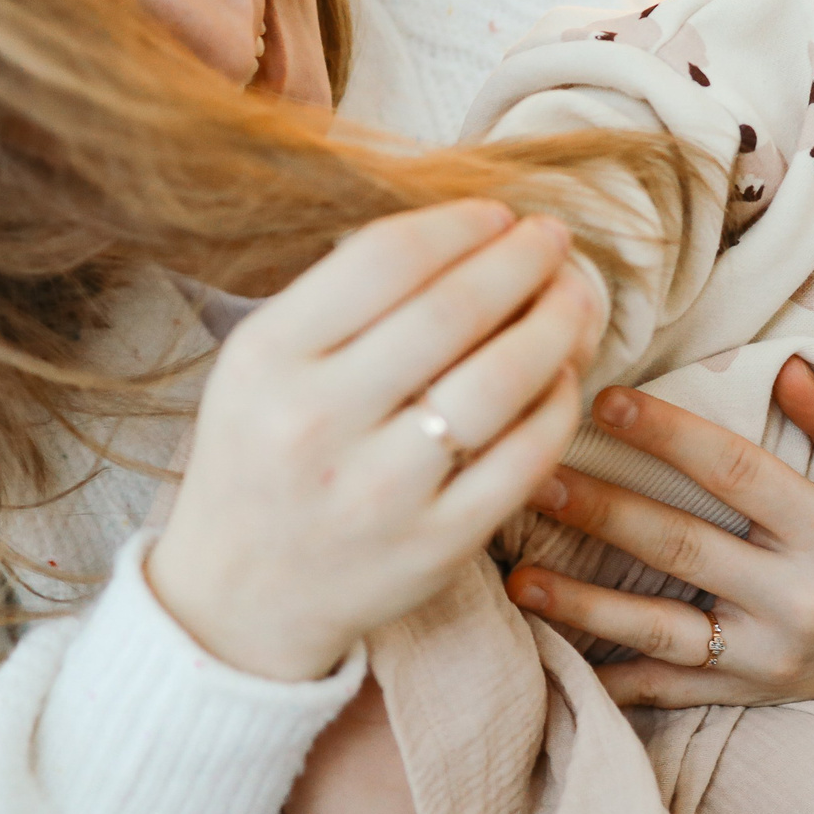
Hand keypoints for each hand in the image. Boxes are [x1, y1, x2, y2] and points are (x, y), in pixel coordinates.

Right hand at [149, 199, 598, 682]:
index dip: (460, 225)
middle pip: (452, 312)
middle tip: (554, 238)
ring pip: (501, 382)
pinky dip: (557, 404)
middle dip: (521, 261)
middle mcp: (317, 421)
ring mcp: (379, 491)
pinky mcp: (435, 544)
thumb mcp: (263, 364)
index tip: (498, 214)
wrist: (237, 599)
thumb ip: (344, 298)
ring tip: (576, 296)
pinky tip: (565, 375)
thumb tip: (468, 232)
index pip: (386, 259)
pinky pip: (525, 458)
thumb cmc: (264, 456)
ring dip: (557, 324)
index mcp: (268, 358)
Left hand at [505, 357, 813, 707]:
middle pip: (682, 547)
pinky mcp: (745, 696)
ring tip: (519, 579)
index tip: (606, 402)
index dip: (667, 435)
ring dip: (583, 604)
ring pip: (660, 629)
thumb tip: (787, 365)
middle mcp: (796, 598)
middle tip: (537, 480)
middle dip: (604, 512)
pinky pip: (667, 691)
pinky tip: (550, 656)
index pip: (735, 472)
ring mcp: (766, 656)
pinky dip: (609, 679)